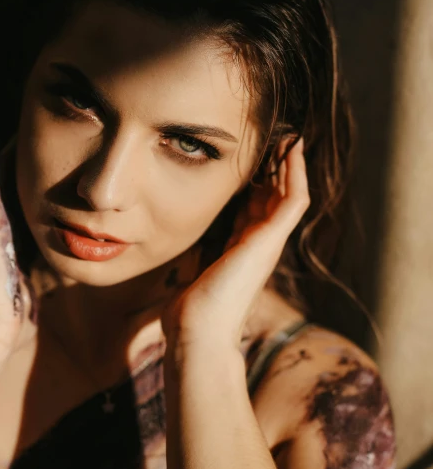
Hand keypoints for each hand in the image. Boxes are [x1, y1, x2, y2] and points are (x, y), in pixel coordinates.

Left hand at [161, 138, 309, 353]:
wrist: (198, 332)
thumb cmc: (189, 311)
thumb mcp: (189, 270)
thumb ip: (190, 254)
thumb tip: (171, 238)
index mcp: (240, 250)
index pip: (253, 208)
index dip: (255, 182)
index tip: (250, 159)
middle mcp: (259, 244)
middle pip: (274, 197)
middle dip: (274, 168)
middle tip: (275, 137)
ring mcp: (268, 243)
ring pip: (290, 194)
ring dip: (290, 165)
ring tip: (289, 136)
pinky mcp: (271, 240)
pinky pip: (294, 199)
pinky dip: (296, 173)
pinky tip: (292, 149)